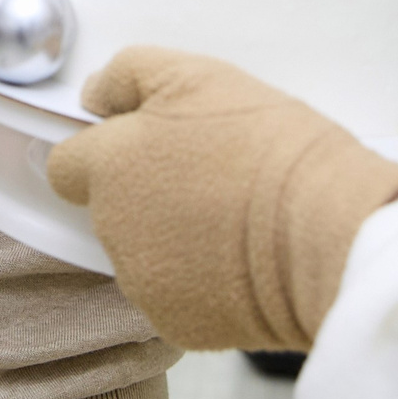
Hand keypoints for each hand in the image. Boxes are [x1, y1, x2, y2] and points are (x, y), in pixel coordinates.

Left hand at [46, 48, 397, 351]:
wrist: (331, 235)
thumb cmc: (269, 147)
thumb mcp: (197, 74)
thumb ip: (128, 75)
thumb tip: (94, 97)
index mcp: (108, 166)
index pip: (66, 164)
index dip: (101, 152)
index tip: (144, 147)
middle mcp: (111, 228)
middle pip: (109, 209)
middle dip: (144, 194)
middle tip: (208, 178)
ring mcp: (141, 282)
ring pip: (142, 254)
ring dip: (171, 238)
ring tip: (232, 220)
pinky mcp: (176, 324)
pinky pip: (175, 295)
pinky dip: (199, 282)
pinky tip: (242, 262)